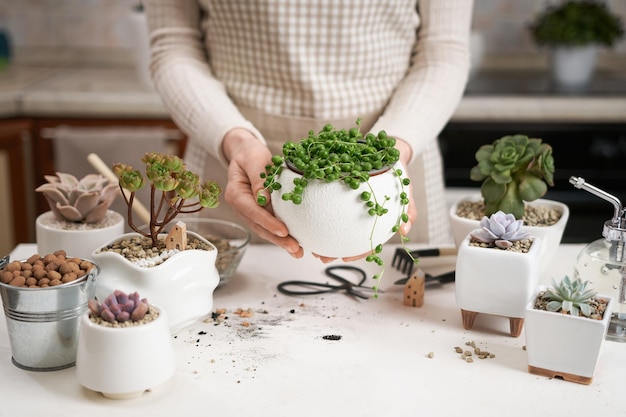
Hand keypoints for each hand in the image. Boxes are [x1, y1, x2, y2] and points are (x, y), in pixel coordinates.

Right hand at [222, 128, 303, 258]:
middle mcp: (241, 207)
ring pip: (264, 230)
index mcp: (236, 194)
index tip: (283, 231)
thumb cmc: (251, 154)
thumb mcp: (254, 159)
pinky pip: (270, 226)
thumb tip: (264, 198)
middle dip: (277, 239)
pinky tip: (296, 245)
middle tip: (295, 249)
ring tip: (298, 252)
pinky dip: (282, 236)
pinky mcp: (259, 213)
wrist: (247, 154)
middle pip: (259, 226)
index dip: (268, 222)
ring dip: (281, 242)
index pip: (252, 211)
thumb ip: (258, 178)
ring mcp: (249, 212)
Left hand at [313, 138, 416, 263]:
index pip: (366, 243)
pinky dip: (317, 211)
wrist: (389, 150)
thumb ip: (407, 211)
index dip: (356, 252)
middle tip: (320, 256)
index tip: (345, 258)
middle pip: (347, 238)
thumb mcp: (405, 191)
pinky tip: (308, 215)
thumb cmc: (397, 173)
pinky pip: (326, 202)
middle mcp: (360, 215)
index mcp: (375, 220)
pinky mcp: (340, 190)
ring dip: (322, 237)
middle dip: (333, 251)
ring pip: (335, 225)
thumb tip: (404, 231)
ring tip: (310, 244)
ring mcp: (350, 205)